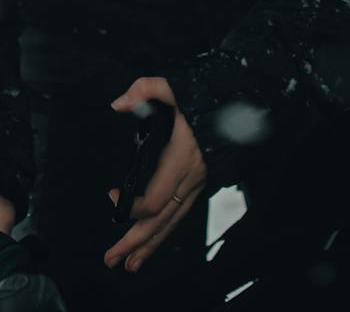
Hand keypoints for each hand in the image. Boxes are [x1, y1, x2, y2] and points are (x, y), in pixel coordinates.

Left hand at [104, 77, 205, 272]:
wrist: (237, 103)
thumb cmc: (203, 98)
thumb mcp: (173, 86)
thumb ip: (145, 90)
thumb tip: (118, 104)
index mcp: (182, 159)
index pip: (157, 197)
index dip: (133, 206)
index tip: (112, 197)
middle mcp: (191, 178)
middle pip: (161, 220)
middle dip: (135, 242)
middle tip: (112, 258)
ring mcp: (196, 185)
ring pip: (171, 224)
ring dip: (149, 246)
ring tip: (128, 264)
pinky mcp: (197, 186)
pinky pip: (179, 216)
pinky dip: (163, 233)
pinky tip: (150, 244)